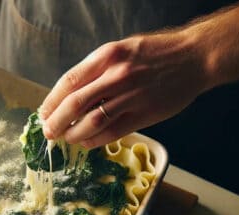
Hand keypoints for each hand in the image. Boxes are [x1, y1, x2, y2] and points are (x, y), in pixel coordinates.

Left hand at [39, 32, 211, 148]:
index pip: (69, 81)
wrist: (195, 58)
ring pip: (92, 121)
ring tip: (66, 138)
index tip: (43, 112)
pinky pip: (112, 132)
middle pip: (75, 103)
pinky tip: (87, 142)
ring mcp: (131, 96)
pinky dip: (95, 140)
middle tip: (48, 131)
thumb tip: (72, 94)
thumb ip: (99, 69)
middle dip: (56, 121)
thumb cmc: (158, 53)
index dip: (52, 100)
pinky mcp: (144, 114)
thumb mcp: (124, 49)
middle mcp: (117, 75)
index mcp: (108, 55)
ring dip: (73, 133)